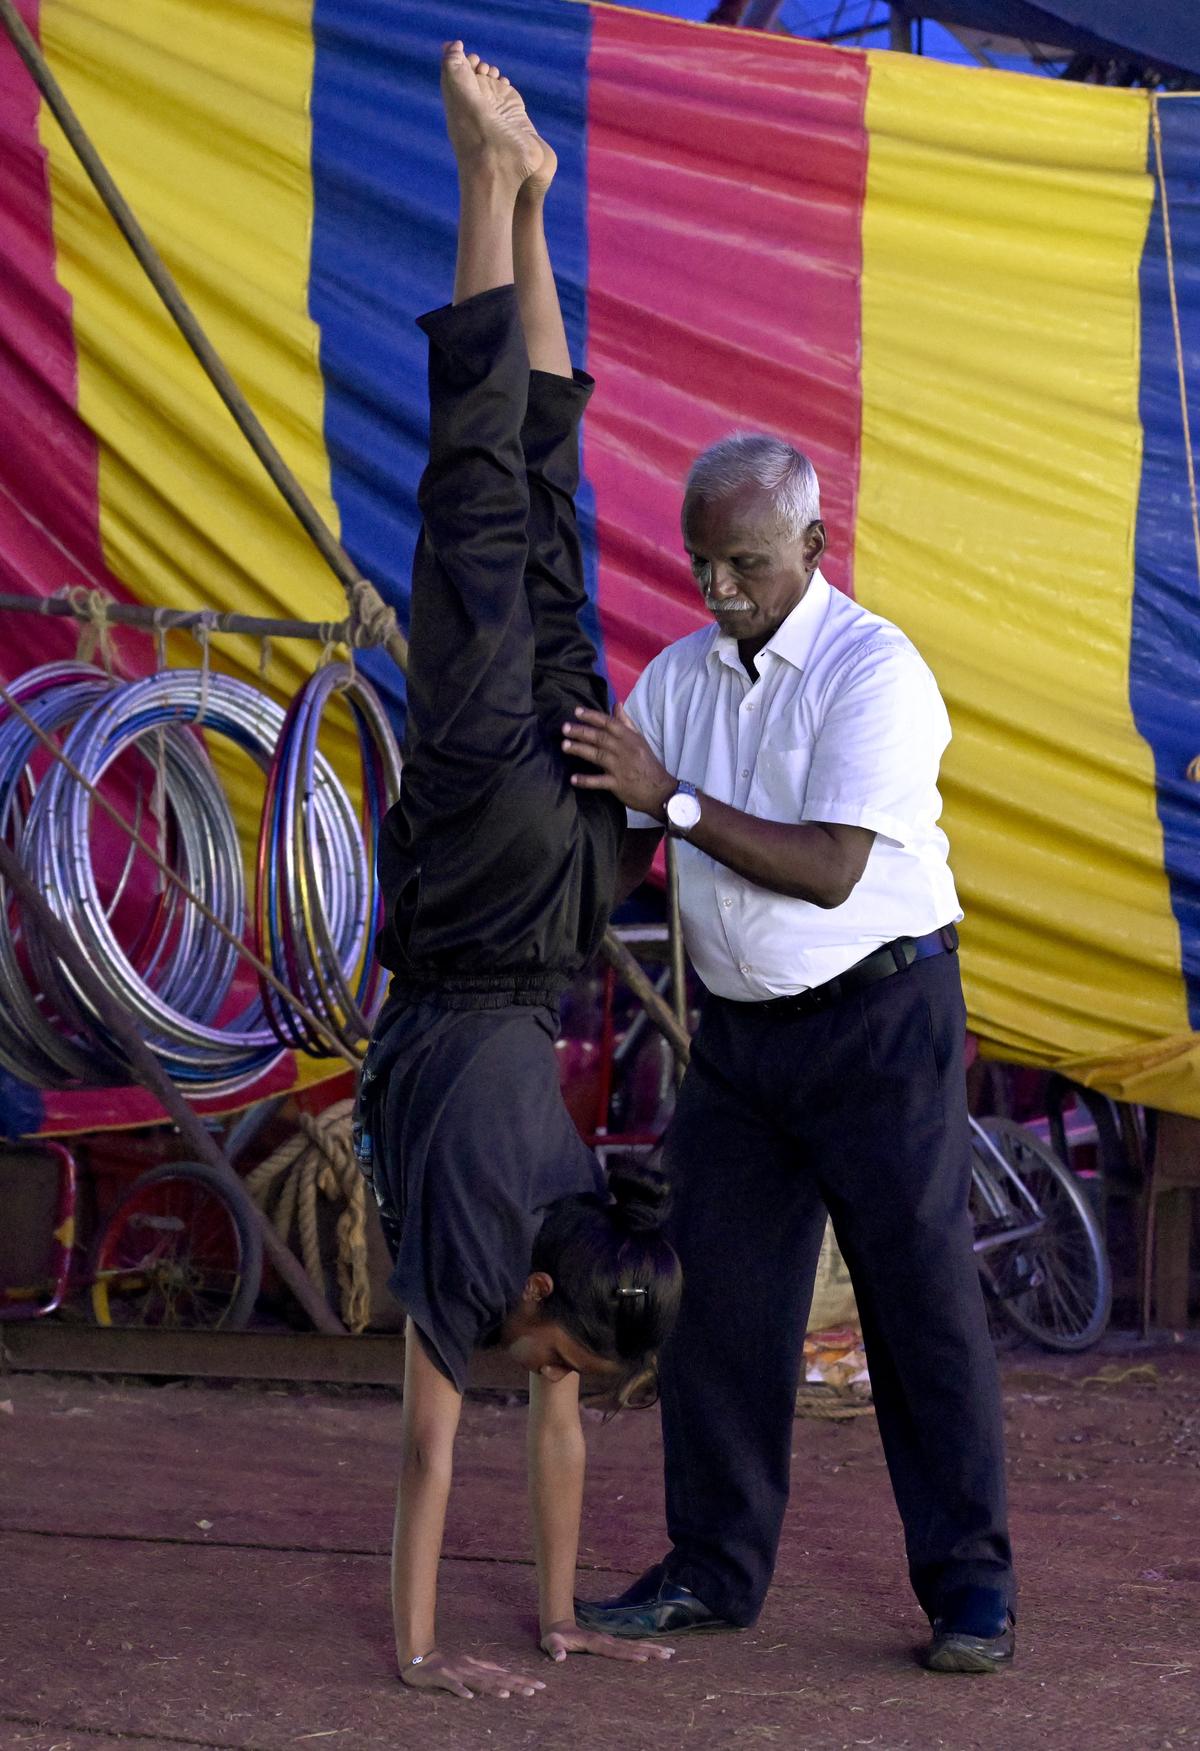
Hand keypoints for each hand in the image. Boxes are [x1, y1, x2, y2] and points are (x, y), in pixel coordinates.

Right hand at [399, 1649, 546, 1699]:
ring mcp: (458, 1672)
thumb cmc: (447, 1665)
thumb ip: (486, 1670)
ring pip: (478, 1681)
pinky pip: (452, 1685)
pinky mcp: (443, 1677)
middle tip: (534, 1690)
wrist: (420, 1658)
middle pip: (497, 1678)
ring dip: (492, 1688)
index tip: (540, 1686)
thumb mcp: (469, 1667)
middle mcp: (472, 1669)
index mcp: (479, 1667)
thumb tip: (506, 1673)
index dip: (522, 1680)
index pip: (505, 1675)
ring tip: (507, 1695)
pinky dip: (460, 1690)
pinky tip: (469, 1697)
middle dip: (516, 1684)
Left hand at [540, 1620, 675, 1664]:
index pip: (613, 1650)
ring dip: (652, 1649)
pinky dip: (645, 1649)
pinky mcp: (612, 1644)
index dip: (628, 1655)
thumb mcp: (550, 1643)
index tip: (644, 1659)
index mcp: (594, 1642)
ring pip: (634, 1645)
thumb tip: (560, 1658)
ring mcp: (610, 1640)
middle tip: (668, 1655)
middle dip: (649, 1651)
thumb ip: (554, 1649)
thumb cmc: (554, 1638)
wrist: (559, 1625)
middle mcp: (606, 1640)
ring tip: (670, 1653)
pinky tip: (657, 1653)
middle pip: (631, 1646)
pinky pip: (631, 1647)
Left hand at [562, 705, 675, 818]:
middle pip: (600, 738)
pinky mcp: (618, 784)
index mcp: (630, 738)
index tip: (577, 711)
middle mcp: (624, 750)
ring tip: (564, 746)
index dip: (592, 716)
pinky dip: (586, 780)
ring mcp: (620, 768)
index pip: (609, 723)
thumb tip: (617, 704)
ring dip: (580, 749)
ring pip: (597, 755)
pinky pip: (600, 781)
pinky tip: (573, 779)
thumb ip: (625, 723)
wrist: (660, 791)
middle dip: (581, 731)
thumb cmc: (647, 764)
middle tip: (564, 728)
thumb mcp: (639, 740)